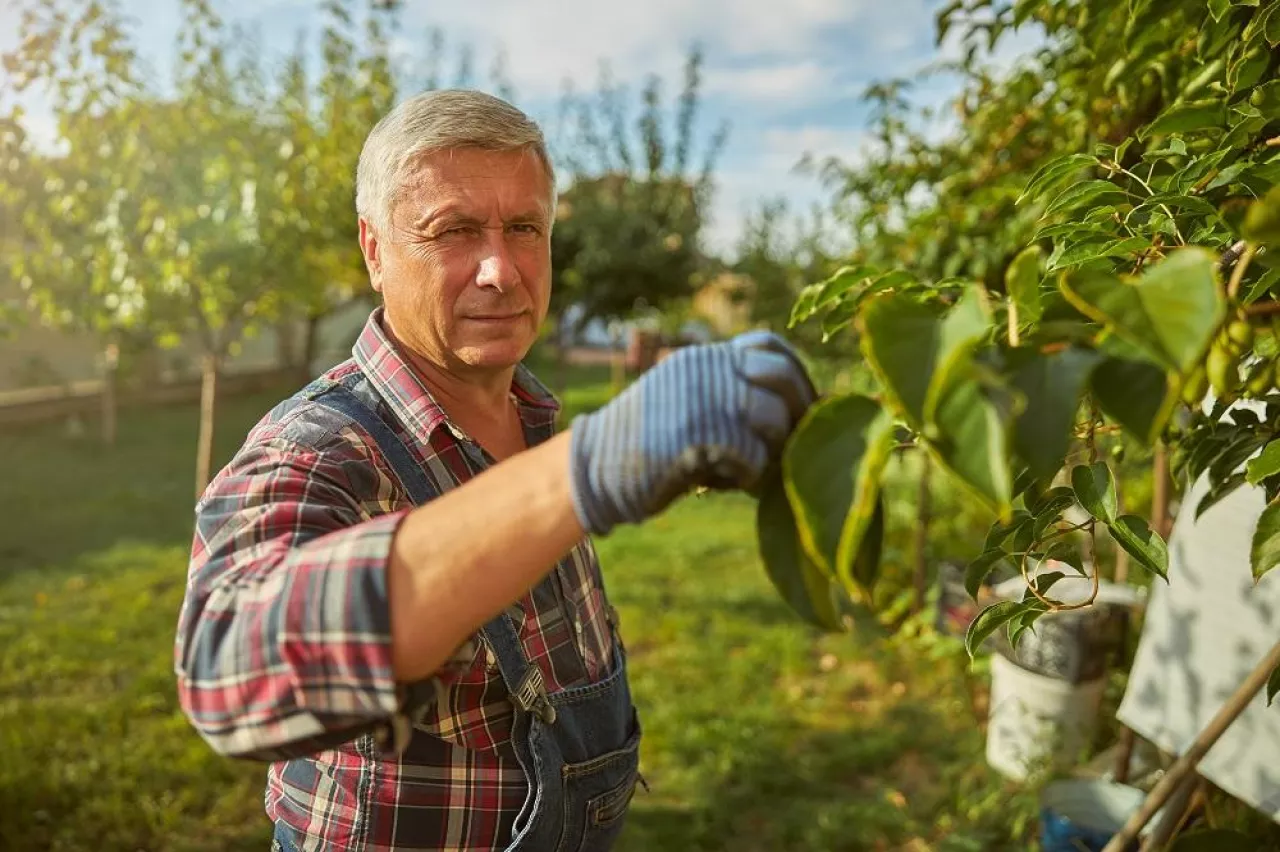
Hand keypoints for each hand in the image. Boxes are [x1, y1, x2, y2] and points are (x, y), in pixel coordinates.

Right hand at [567, 330, 816, 535]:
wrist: (594, 465)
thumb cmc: (647, 443)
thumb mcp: (686, 398)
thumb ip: (729, 391)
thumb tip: (801, 405)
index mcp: (704, 357)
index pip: (769, 346)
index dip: (795, 374)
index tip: (802, 405)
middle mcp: (706, 368)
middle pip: (781, 376)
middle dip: (797, 413)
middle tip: (789, 445)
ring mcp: (703, 397)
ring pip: (772, 418)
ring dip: (769, 450)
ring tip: (746, 468)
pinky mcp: (699, 433)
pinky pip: (753, 456)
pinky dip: (747, 477)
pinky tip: (723, 482)